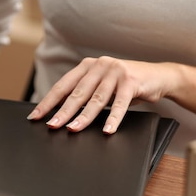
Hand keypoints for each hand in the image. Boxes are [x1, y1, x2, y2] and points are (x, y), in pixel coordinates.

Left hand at [26, 57, 177, 133]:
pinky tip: (106, 130)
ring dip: (84, 117)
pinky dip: (113, 119)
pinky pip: (120, 104)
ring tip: (73, 129)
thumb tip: (62, 113)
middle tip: (52, 125)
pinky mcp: (131, 81)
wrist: (159, 76)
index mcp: (88, 66)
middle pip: (77, 93)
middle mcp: (100, 65)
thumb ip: (86, 94)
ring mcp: (115, 72)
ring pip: (96, 99)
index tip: (36, 116)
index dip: (48, 101)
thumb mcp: (103, 86)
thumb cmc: (127, 84)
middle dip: (63, 111)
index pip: (63, 85)